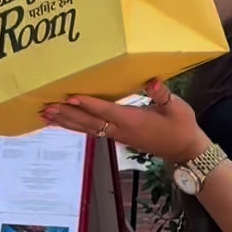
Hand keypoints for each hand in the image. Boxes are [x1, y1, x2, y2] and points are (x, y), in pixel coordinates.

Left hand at [42, 80, 208, 164]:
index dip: (88, 104)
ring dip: (67, 122)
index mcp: (133, 121)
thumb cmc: (181, 126)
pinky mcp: (117, 137)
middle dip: (68, 114)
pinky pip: (92, 131)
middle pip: (89, 122)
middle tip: (47, 107)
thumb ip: (162, 94)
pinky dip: (76, 126)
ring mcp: (117, 135)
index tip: (71, 97)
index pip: (106, 111)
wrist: (184, 150)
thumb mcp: (176, 107)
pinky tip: (65, 122)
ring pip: (87, 128)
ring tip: (47, 115)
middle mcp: (121, 130)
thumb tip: (153, 81)